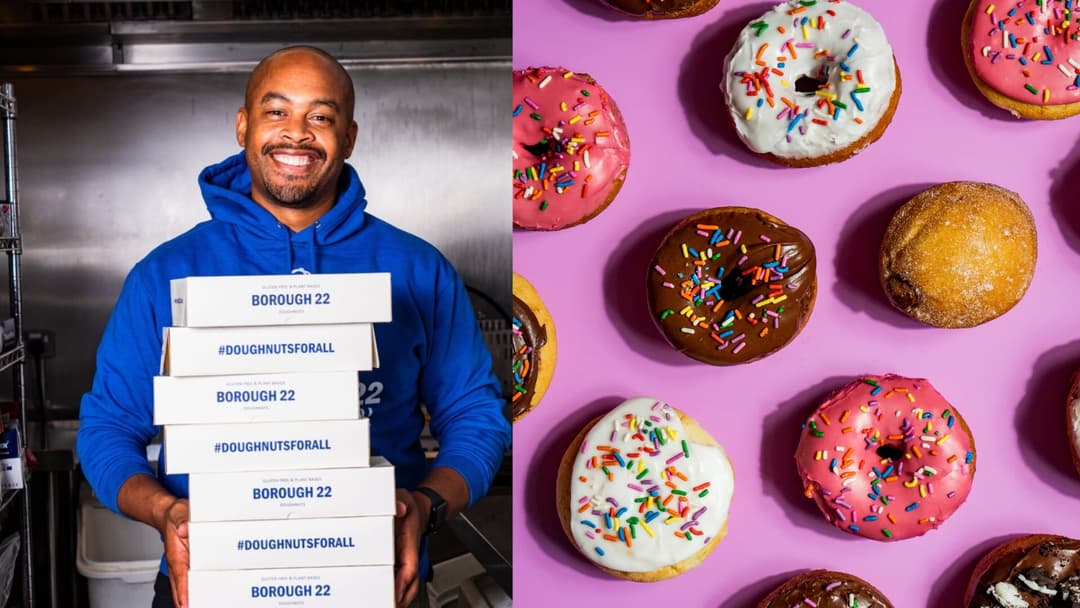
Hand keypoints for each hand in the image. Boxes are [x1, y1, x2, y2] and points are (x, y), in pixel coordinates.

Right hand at [159, 498, 190, 607]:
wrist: (168, 515)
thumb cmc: (174, 516)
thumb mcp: (179, 513)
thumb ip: (182, 520)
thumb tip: (184, 528)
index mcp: (176, 555)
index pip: (180, 577)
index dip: (183, 592)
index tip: (185, 604)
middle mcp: (177, 564)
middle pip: (180, 589)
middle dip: (185, 602)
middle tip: (192, 607)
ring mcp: (181, 566)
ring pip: (183, 588)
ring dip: (187, 599)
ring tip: (200, 604)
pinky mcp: (185, 565)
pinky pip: (187, 582)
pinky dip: (189, 592)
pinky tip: (198, 598)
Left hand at [393, 489, 425, 607]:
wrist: (421, 510)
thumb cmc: (412, 506)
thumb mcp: (405, 497)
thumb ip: (400, 500)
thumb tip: (398, 508)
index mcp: (410, 543)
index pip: (409, 567)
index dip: (402, 582)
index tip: (395, 593)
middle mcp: (409, 555)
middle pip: (409, 583)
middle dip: (401, 598)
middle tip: (389, 604)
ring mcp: (405, 560)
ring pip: (406, 585)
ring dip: (399, 597)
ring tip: (386, 604)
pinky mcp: (399, 561)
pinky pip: (398, 579)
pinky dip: (394, 590)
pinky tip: (383, 595)